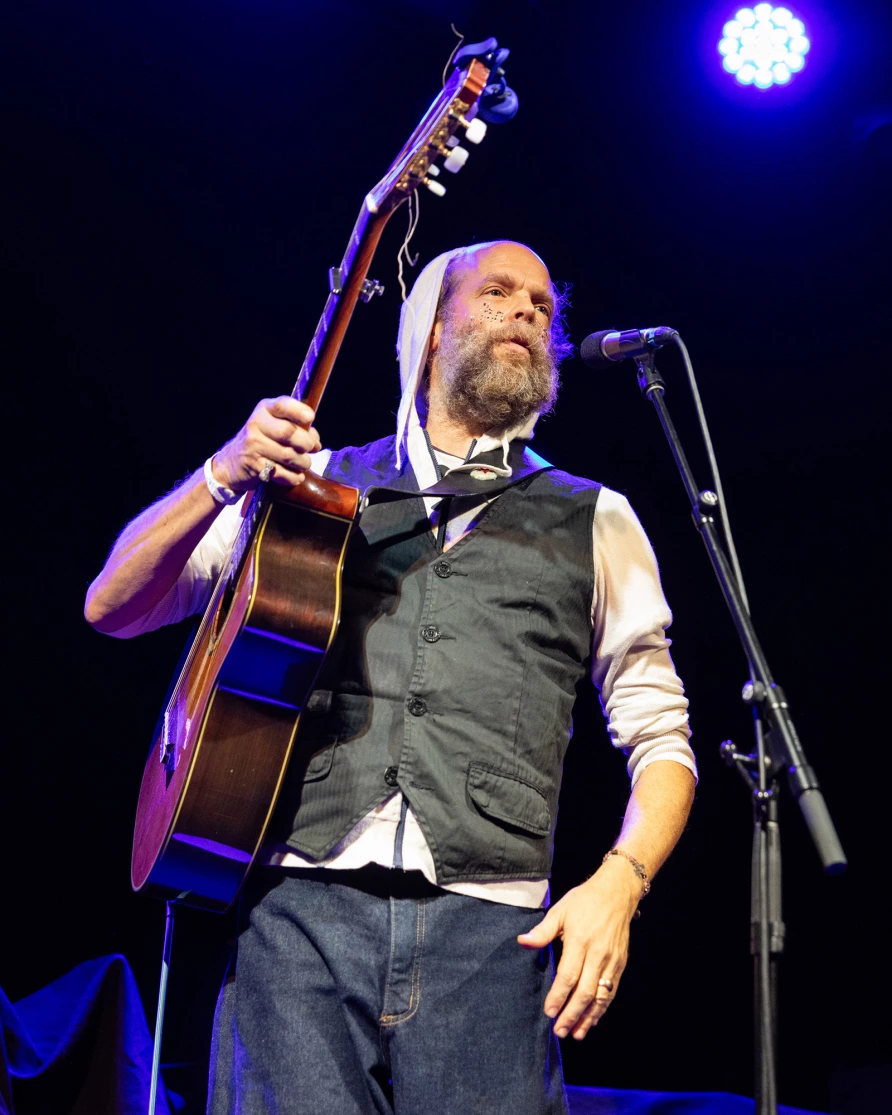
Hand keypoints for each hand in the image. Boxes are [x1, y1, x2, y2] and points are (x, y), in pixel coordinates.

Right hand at [213, 397, 321, 491]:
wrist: (230, 462)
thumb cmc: (261, 441)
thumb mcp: (274, 427)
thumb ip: (298, 428)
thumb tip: (316, 442)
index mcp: (264, 410)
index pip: (282, 405)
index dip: (298, 411)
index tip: (310, 417)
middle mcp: (256, 424)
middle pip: (289, 432)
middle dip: (306, 443)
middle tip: (310, 449)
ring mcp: (253, 445)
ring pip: (288, 455)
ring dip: (303, 463)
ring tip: (304, 464)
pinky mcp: (254, 465)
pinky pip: (281, 473)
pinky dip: (293, 477)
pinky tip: (296, 476)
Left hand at [517, 858, 640, 1039]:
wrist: (617, 893)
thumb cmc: (584, 901)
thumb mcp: (560, 910)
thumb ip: (543, 931)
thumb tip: (522, 942)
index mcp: (579, 940)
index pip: (568, 975)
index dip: (558, 996)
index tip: (549, 1012)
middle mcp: (597, 954)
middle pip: (584, 992)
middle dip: (571, 1014)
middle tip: (559, 1030)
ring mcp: (611, 961)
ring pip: (600, 996)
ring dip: (587, 1017)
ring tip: (576, 1034)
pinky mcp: (620, 964)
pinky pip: (611, 991)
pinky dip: (601, 1008)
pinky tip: (592, 1019)